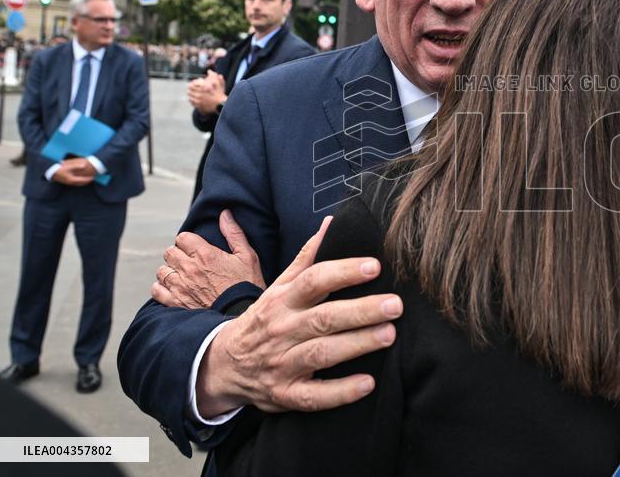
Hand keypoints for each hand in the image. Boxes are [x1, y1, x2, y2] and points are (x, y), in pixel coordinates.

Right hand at [52, 158, 95, 185]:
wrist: (51, 172)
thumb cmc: (60, 169)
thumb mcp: (68, 167)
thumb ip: (76, 166)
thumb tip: (84, 165)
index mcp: (72, 179)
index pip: (83, 180)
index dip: (89, 179)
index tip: (94, 177)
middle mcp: (71, 182)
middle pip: (81, 184)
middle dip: (87, 181)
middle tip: (93, 178)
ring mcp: (68, 183)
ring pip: (78, 184)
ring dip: (84, 182)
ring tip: (89, 179)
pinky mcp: (67, 182)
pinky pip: (76, 183)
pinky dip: (80, 182)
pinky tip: (81, 179)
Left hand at [152, 210, 266, 309]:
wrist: (240, 313)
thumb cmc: (246, 285)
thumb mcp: (247, 256)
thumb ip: (234, 233)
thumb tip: (225, 214)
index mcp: (205, 254)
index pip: (182, 238)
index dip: (188, 242)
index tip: (195, 248)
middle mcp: (189, 268)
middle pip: (170, 253)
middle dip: (178, 255)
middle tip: (189, 262)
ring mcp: (180, 286)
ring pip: (162, 271)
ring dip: (170, 271)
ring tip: (180, 276)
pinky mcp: (176, 303)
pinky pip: (157, 290)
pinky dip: (162, 288)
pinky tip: (172, 289)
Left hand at [188, 71, 225, 114]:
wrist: (222, 105)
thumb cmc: (220, 93)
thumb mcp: (219, 83)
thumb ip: (214, 76)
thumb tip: (209, 71)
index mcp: (202, 89)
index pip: (191, 85)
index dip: (191, 84)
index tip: (193, 83)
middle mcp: (198, 95)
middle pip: (189, 92)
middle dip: (190, 90)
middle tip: (192, 89)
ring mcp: (198, 102)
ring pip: (190, 98)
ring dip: (191, 95)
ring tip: (192, 94)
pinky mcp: (199, 107)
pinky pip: (192, 104)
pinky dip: (192, 101)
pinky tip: (194, 100)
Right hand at [194, 217, 403, 417]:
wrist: (223, 366)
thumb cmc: (264, 321)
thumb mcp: (279, 287)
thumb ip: (307, 258)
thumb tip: (332, 223)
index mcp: (283, 300)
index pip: (314, 281)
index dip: (344, 272)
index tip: (375, 266)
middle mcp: (283, 330)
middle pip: (324, 318)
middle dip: (361, 310)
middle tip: (396, 304)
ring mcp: (283, 364)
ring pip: (322, 354)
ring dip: (357, 345)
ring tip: (389, 335)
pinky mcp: (287, 395)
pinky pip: (314, 396)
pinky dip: (340, 392)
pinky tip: (368, 384)